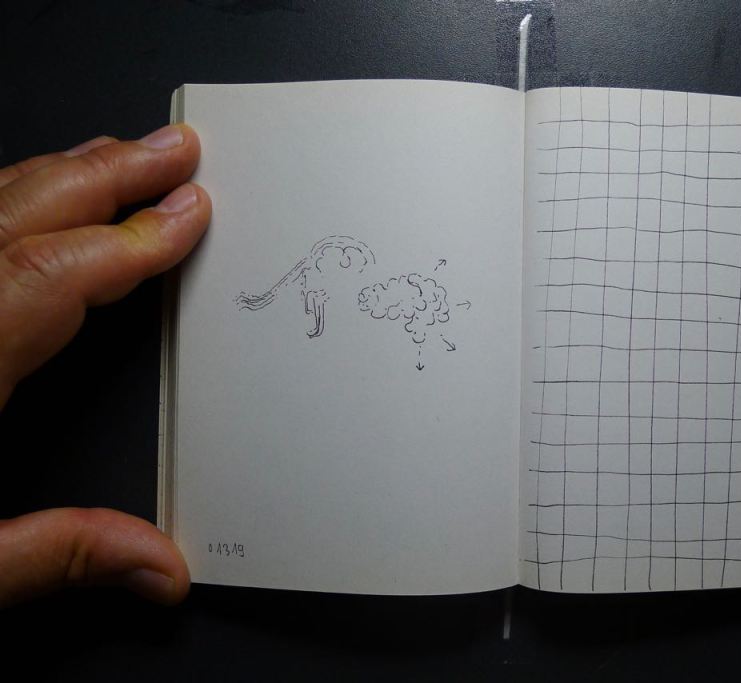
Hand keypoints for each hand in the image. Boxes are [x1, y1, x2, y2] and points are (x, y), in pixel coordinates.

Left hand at [0, 125, 209, 605]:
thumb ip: (55, 552)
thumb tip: (155, 564)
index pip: (45, 278)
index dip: (130, 241)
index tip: (187, 212)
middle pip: (11, 215)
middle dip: (104, 173)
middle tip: (172, 150)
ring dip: (56, 175)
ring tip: (118, 159)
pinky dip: (3, 202)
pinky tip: (26, 201)